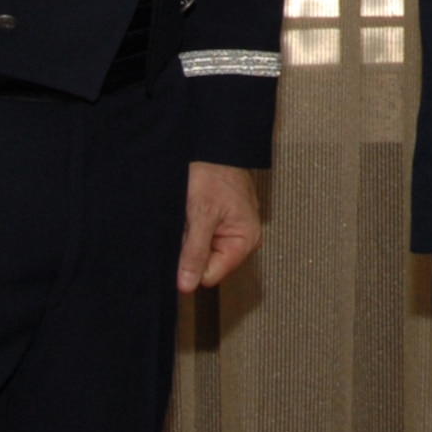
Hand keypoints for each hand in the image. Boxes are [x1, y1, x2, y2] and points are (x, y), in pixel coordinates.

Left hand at [177, 162, 261, 292]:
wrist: (214, 146)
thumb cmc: (214, 173)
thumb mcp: (201, 215)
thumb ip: (195, 253)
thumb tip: (187, 285)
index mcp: (246, 241)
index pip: (210, 275)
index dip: (192, 264)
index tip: (186, 241)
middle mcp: (243, 239)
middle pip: (207, 263)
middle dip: (191, 247)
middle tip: (191, 222)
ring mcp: (232, 230)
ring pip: (201, 249)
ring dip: (191, 235)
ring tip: (192, 213)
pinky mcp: (221, 222)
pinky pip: (201, 235)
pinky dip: (192, 226)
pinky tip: (193, 211)